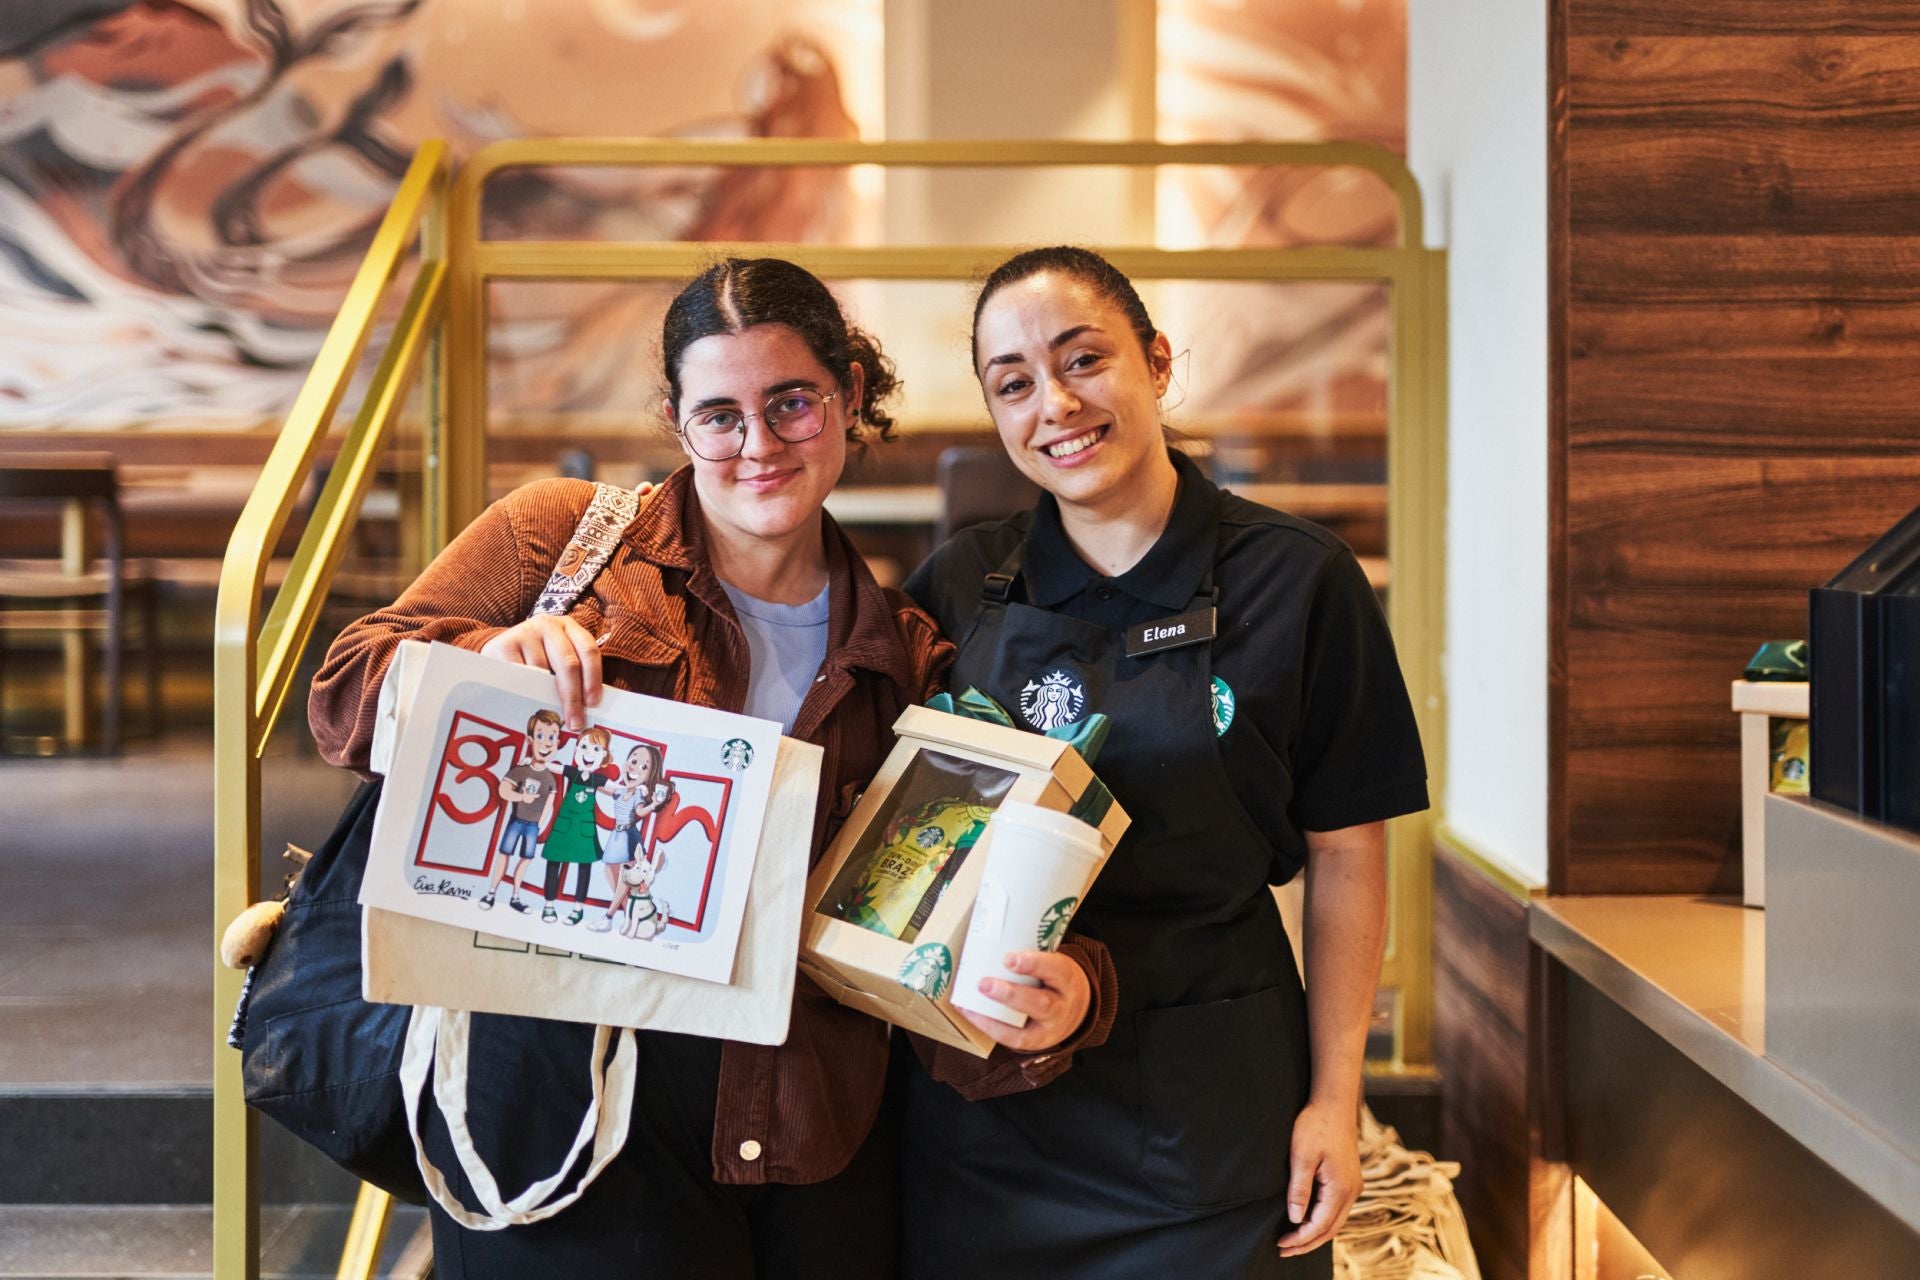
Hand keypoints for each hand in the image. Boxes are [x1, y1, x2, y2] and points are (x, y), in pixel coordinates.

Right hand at [479, 615, 601, 729]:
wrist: (499, 647)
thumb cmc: (536, 658)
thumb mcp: (557, 658)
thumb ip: (573, 675)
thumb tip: (586, 708)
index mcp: (569, 627)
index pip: (588, 651)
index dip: (593, 678)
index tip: (593, 703)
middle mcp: (549, 625)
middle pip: (568, 663)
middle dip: (573, 697)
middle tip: (574, 723)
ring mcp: (526, 632)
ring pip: (542, 673)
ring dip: (547, 697)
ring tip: (547, 713)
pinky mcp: (505, 644)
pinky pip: (520, 676)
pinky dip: (526, 692)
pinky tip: (527, 703)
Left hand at [958, 949, 1089, 1053]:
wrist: (1077, 1008)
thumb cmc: (1054, 976)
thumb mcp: (1053, 960)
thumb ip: (1031, 949)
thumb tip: (991, 922)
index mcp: (1068, 978)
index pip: (1056, 970)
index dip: (1033, 964)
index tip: (1009, 957)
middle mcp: (1062, 1006)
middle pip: (1041, 1004)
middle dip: (1010, 995)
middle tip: (983, 984)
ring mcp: (1050, 1029)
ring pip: (1025, 1028)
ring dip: (994, 1017)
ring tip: (969, 1003)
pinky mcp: (1036, 1042)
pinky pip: (1012, 1039)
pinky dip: (989, 1027)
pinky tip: (970, 1013)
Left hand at [1276, 1097, 1361, 1257]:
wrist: (1334, 1103)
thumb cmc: (1316, 1125)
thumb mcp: (1302, 1156)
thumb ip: (1299, 1189)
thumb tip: (1295, 1219)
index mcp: (1341, 1188)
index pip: (1320, 1226)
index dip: (1300, 1239)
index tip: (1281, 1244)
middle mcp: (1352, 1191)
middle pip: (1331, 1230)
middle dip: (1307, 1243)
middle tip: (1284, 1250)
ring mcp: (1353, 1186)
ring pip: (1335, 1221)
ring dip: (1315, 1234)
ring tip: (1293, 1241)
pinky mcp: (1349, 1179)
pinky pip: (1337, 1209)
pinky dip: (1322, 1221)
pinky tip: (1307, 1220)